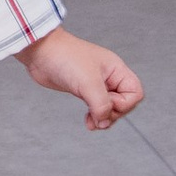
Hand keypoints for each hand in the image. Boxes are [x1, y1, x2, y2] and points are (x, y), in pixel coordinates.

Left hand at [18, 26, 142, 129]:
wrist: (41, 52)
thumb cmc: (66, 58)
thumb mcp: (88, 82)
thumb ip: (101, 104)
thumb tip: (104, 123)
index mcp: (116, 70)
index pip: (135, 93)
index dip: (124, 104)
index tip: (106, 101)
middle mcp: (109, 77)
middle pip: (124, 104)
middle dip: (112, 114)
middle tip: (97, 116)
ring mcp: (96, 84)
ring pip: (110, 108)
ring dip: (103, 118)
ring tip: (92, 123)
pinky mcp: (83, 90)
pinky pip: (96, 108)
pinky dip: (94, 117)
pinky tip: (88, 122)